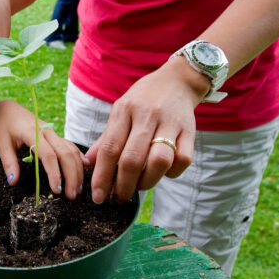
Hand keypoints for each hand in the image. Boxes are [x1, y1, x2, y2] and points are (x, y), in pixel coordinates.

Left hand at [0, 100, 85, 199]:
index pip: (48, 155)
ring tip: (78, 188)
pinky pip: (70, 145)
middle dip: (71, 175)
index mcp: (32, 132)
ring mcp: (53, 132)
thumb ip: (8, 162)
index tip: (57, 190)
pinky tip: (85, 167)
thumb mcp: (1, 144)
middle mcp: (46, 131)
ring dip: (77, 169)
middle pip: (65, 154)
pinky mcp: (55, 134)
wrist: (7, 109)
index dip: (54, 173)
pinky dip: (79, 157)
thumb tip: (12, 182)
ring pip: (71, 150)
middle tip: (71, 195)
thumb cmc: (3, 126)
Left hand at [86, 57, 208, 202]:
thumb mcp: (120, 111)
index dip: (102, 176)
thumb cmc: (143, 99)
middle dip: (123, 186)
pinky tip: (163, 172)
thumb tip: (88, 163)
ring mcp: (170, 122)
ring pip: (159, 161)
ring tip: (140, 186)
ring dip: (148, 181)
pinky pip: (183, 160)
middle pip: (132, 159)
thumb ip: (107, 138)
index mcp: (124, 110)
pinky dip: (172, 173)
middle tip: (119, 198)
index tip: (98, 196)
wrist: (178, 80)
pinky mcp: (190, 130)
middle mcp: (146, 115)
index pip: (110, 148)